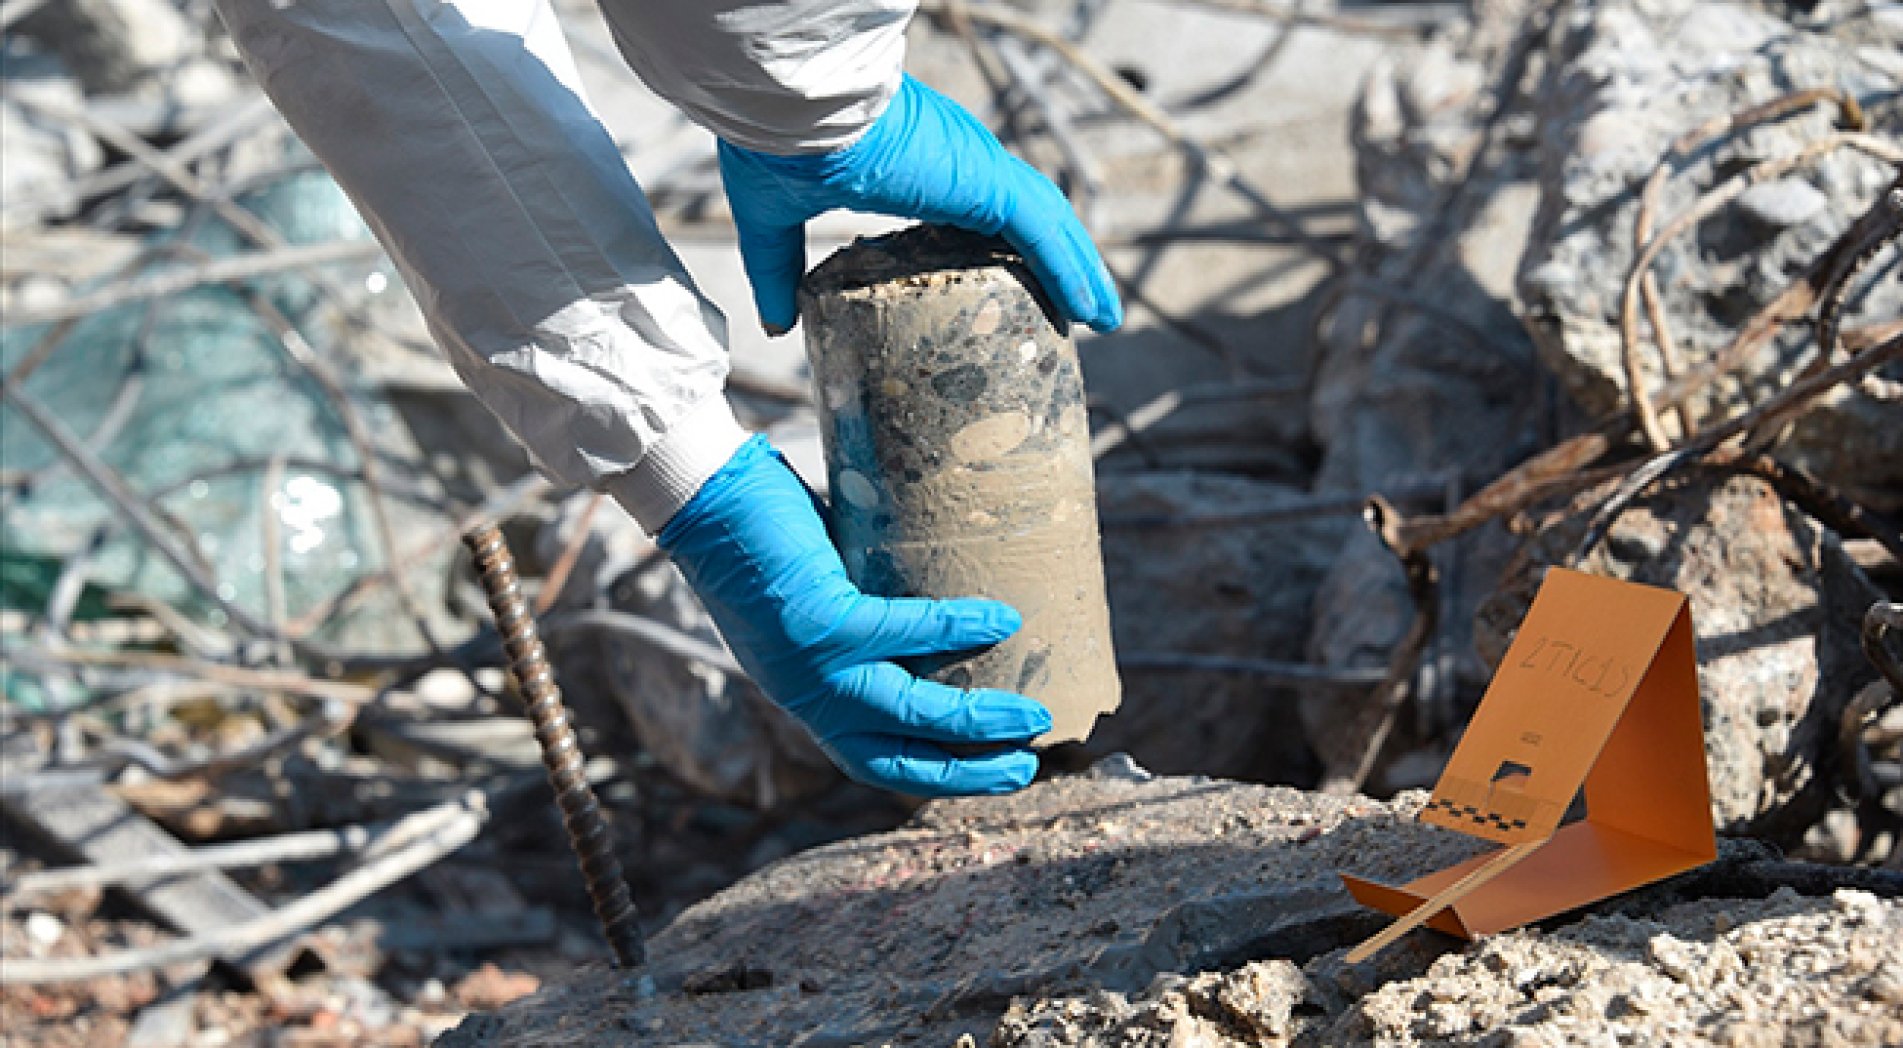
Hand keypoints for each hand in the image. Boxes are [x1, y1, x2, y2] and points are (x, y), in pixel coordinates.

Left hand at [659, 436, 1049, 795]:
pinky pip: (902, 633)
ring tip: (1033, 716)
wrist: (700, 494)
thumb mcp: (816, 598)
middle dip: (966, 773)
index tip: (989, 775)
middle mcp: (805, 693)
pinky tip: (1000, 619)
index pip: (871, 759)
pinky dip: (955, 628)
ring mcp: (810, 662)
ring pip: (908, 711)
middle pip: (895, 759)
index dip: (932, 776)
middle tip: (1026, 769)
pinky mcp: (819, 619)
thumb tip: (948, 602)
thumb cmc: (760, 531)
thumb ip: (864, 618)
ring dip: (977, 720)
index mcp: (805, 694)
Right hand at [718, 73, 1121, 335]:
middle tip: (1076, 309)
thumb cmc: (776, 144)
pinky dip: (1074, 271)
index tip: (1014, 286)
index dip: (1001, 249)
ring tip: (1101, 315)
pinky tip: (1092, 309)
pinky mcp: (988, 182)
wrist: (787, 105)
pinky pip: (1046, 233)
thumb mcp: (774, 220)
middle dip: (1058, 262)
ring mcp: (978, 170)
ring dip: (1080, 271)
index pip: (976, 211)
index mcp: (916, 167)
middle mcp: (958, 162)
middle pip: (1027, 219)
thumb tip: (774, 324)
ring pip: (1049, 226)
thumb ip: (779, 269)